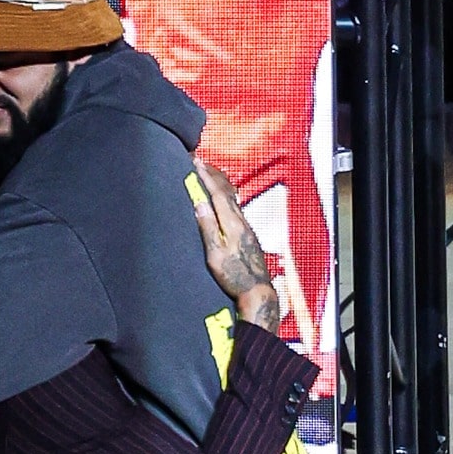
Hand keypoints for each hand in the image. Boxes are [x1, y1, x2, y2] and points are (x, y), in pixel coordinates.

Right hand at [189, 161, 278, 330]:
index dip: (206, 177)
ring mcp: (246, 227)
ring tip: (210, 175)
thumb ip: (207, 228)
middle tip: (201, 163)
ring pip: (233, 198)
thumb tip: (199, 203)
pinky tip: (223, 199)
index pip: (218, 193)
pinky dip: (226, 196)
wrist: (257, 290)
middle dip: (214, 175)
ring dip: (220, 184)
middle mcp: (242, 222)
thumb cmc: (234, 276)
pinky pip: (236, 207)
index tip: (196, 164)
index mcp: (232, 224)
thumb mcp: (215, 255)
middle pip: (228, 191)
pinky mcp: (248, 234)